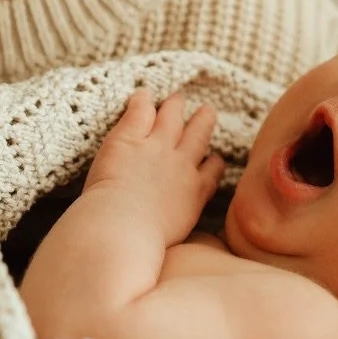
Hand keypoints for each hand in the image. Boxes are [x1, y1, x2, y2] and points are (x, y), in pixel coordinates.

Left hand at [85, 91, 224, 248]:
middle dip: (203, 121)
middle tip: (207, 110)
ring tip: (177, 97)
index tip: (215, 157)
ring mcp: (156, 147)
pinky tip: (142, 94)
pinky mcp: (130, 137)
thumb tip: (172, 229)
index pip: (212, 171)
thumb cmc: (142, 244)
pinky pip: (140, 110)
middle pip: (198, 135)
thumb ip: (179, 224)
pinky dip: (142, 100)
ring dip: (175, 105)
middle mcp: (180, 165)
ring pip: (172, 116)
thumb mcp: (174, 238)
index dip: (214, 161)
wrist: (122, 228)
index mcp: (194, 193)